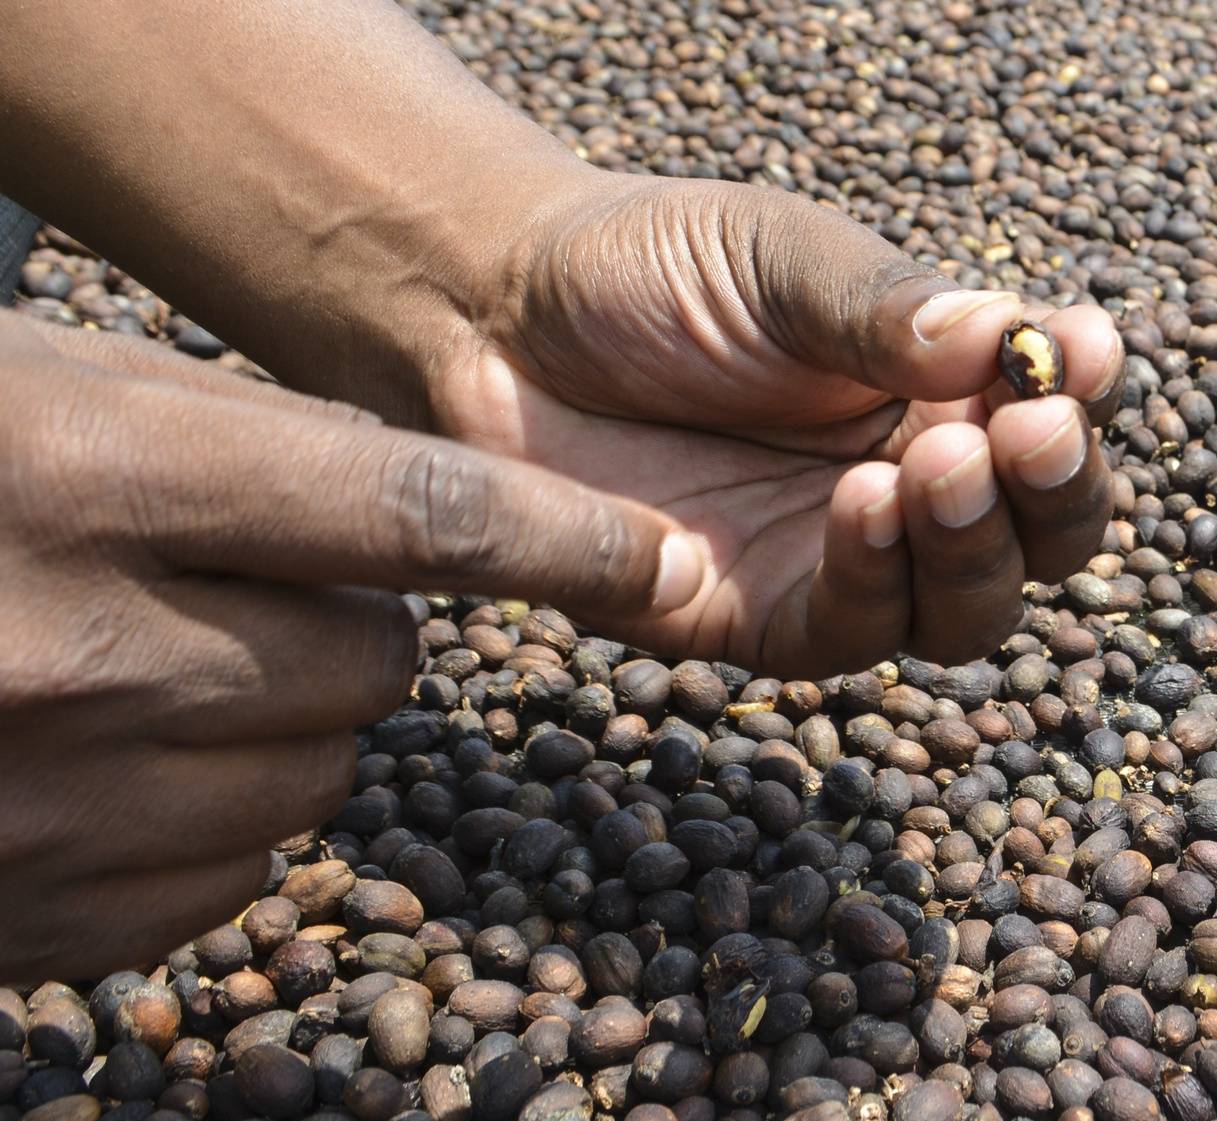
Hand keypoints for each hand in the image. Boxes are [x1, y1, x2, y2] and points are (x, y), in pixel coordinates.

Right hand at [0, 314, 703, 979]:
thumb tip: (410, 528)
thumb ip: (229, 454)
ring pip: (314, 779)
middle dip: (344, 630)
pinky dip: (208, 824)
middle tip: (239, 591)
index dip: (561, 539)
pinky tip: (102, 764)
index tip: (666, 563)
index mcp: (91, 476)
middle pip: (373, 666)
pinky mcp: (26, 917)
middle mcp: (82, 652)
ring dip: (274, 729)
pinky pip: (230, 876)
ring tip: (143, 672)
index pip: (408, 515)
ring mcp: (50, 805)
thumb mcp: (40, 397)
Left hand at [427, 174, 1123, 676]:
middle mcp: (914, 488)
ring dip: (979, 547)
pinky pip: (855, 633)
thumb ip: (888, 309)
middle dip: (1056, 492)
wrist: (494, 318)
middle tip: (1032, 429)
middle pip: (1044, 537)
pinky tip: (864, 502)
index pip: (1054, 419)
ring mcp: (843, 564)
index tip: (1083, 352)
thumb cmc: (650, 272)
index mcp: (940, 395)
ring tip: (939, 465)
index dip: (1084, 396)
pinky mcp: (761, 622)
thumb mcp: (780, 259)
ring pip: (971, 609)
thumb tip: (1011, 341)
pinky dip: (877, 577)